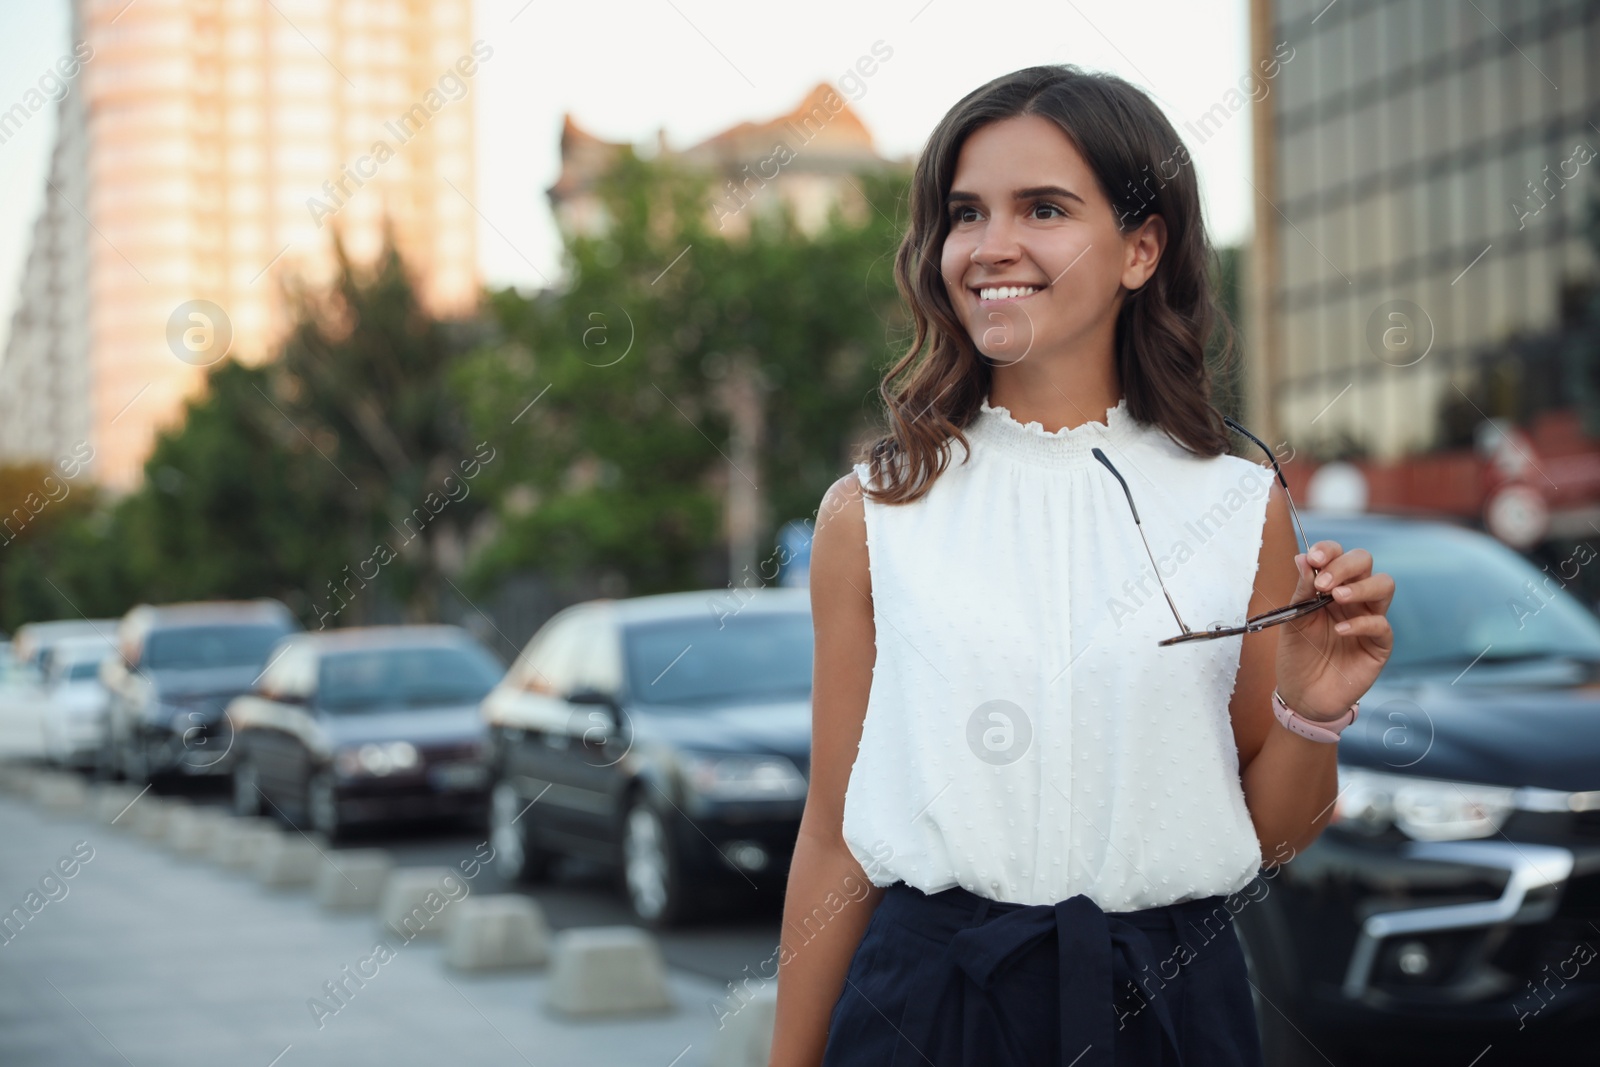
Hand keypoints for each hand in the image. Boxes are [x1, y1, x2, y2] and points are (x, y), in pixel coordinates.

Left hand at [1274, 539, 1393, 721]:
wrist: (1302, 694)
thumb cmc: (1297, 654)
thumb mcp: (1293, 619)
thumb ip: (1301, 591)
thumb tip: (1303, 558)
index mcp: (1331, 587)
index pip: (1339, 555)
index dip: (1329, 551)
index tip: (1313, 559)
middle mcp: (1354, 598)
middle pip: (1365, 563)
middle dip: (1346, 565)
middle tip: (1323, 582)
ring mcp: (1369, 619)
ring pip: (1384, 586)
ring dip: (1360, 587)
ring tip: (1336, 597)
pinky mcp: (1379, 645)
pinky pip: (1381, 626)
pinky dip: (1361, 623)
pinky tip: (1340, 629)